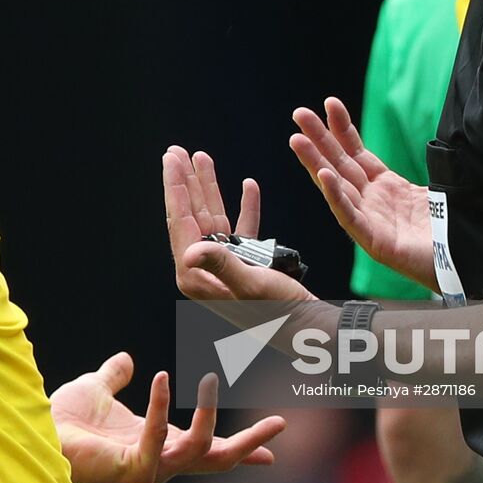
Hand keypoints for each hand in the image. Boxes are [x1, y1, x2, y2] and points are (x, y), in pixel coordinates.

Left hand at [51, 352, 284, 482]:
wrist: (36, 431)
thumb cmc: (63, 418)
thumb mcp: (98, 388)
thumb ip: (115, 376)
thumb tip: (126, 360)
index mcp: (159, 444)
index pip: (207, 448)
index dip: (241, 447)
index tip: (273, 446)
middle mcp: (160, 461)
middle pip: (217, 460)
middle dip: (250, 445)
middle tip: (279, 423)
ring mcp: (149, 470)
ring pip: (199, 451)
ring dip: (211, 415)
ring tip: (212, 377)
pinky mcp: (132, 470)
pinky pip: (159, 438)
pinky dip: (163, 407)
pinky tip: (162, 377)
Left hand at [163, 145, 314, 302]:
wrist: (311, 330)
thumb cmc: (282, 314)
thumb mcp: (251, 285)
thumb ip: (221, 264)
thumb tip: (191, 251)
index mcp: (197, 276)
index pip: (181, 223)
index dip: (174, 187)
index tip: (170, 158)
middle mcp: (206, 270)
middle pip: (191, 216)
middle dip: (185, 182)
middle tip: (176, 151)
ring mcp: (225, 266)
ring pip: (213, 218)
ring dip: (210, 188)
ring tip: (202, 158)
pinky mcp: (246, 265)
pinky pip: (242, 229)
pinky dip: (245, 207)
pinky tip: (248, 186)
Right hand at [290, 97, 435, 287]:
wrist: (466, 264)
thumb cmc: (450, 232)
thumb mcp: (434, 190)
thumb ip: (427, 169)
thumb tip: (440, 143)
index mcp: (386, 188)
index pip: (358, 152)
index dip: (343, 129)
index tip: (330, 104)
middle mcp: (373, 202)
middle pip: (340, 164)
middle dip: (318, 138)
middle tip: (299, 114)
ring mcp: (371, 222)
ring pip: (337, 187)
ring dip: (315, 162)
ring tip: (297, 140)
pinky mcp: (375, 243)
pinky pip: (350, 217)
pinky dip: (336, 196)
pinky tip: (324, 177)